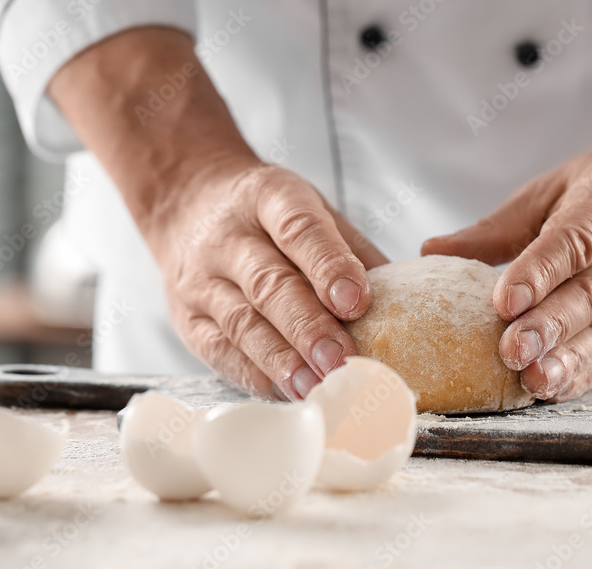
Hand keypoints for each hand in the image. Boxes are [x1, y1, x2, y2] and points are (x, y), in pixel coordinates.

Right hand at [49, 27, 387, 399]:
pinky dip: (256, 376)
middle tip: (344, 361)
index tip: (357, 301)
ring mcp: (201, 280)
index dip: (329, 266)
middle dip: (309, 328)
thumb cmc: (268, 214)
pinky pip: (220, 352)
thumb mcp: (311, 207)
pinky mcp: (187, 318)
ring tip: (319, 388)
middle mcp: (228, 237)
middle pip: (269, 284)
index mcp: (269, 198)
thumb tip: (404, 303)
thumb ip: (352, 251)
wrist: (186, 202)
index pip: (299, 230)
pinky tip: (288, 393)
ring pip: (242, 323)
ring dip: (283, 361)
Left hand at [423, 44, 591, 400]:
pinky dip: (584, 374)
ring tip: (529, 378)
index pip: (574, 241)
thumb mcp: (556, 188)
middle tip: (508, 349)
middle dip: (548, 326)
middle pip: (591, 294)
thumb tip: (432, 252)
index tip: (502, 299)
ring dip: (567, 359)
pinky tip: (550, 388)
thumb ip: (498, 227)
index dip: (538, 272)